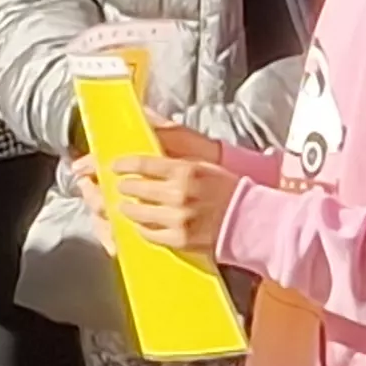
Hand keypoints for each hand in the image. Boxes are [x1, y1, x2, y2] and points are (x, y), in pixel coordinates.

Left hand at [106, 131, 239, 255]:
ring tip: (126, 205)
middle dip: (123, 186)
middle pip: (136, 188)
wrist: (250, 220)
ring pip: (138, 212)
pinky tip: (141, 223)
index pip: (143, 164)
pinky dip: (142, 227)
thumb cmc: (226, 188)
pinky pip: (149, 233)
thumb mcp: (203, 163)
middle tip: (121, 186)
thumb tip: (149, 127)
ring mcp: (178, 218)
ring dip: (127, 208)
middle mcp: (179, 194)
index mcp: (185, 171)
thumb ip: (176, 152)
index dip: (124, 164)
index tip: (115, 166)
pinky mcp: (180, 239)